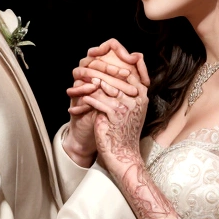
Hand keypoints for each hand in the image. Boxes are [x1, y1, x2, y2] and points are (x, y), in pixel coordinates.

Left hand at [63, 41, 146, 165]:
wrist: (124, 154)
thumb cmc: (124, 131)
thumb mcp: (131, 109)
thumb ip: (127, 92)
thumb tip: (118, 74)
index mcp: (142, 95)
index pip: (127, 72)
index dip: (112, 66)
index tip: (97, 64)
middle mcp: (137, 98)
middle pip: (114, 77)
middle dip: (97, 73)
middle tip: (83, 70)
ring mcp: (126, 105)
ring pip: (103, 87)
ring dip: (88, 85)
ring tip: (76, 85)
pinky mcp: (114, 114)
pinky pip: (96, 100)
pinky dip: (85, 100)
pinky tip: (76, 102)